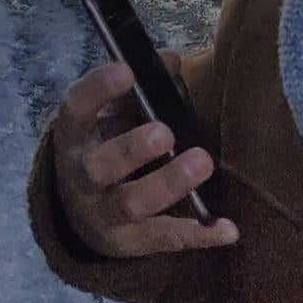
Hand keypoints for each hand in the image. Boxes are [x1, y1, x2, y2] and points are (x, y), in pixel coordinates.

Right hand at [53, 57, 239, 258]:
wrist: (78, 214)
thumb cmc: (101, 146)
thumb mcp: (107, 116)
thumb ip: (138, 89)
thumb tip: (172, 59)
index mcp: (73, 136)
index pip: (76, 109)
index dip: (97, 90)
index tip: (126, 71)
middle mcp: (82, 176)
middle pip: (101, 165)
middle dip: (133, 148)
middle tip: (165, 132)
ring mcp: (104, 213)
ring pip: (133, 203)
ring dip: (168, 184)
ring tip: (202, 162)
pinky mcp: (131, 243)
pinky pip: (165, 239)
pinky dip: (198, 235)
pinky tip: (228, 229)